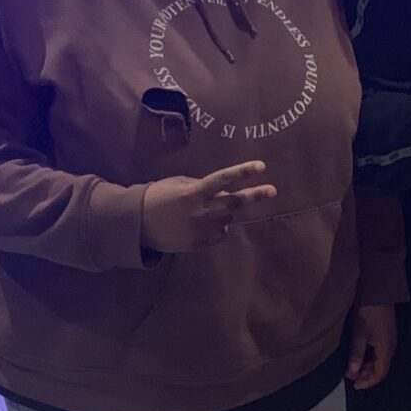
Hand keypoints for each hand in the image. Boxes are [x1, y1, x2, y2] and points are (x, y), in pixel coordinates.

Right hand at [141, 163, 275, 253]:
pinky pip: (220, 233)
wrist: (138, 224)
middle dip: (255, 195)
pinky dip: (217, 227)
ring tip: (208, 208)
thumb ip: (202, 186)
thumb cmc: (159, 197)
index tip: (261, 166)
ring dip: (226, 211)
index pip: (223, 179)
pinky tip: (201, 223)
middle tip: (272, 190)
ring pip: (228, 219)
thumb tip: (224, 191)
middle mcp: (200, 212)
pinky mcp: (200, 244)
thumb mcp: (179, 184)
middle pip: (235, 203)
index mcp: (194, 193)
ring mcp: (201, 230)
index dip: (243, 172)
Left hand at [346, 304, 396, 389]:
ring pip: (379, 360)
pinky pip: (378, 353)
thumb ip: (356, 355)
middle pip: (380, 368)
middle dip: (366, 375)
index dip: (368, 382)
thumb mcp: (359, 335)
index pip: (380, 373)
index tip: (355, 386)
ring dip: (366, 366)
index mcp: (386, 349)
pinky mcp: (385, 335)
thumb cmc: (368, 313)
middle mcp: (390, 347)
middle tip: (350, 377)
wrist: (378, 292)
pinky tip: (358, 357)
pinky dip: (368, 358)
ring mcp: (388, 340)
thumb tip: (352, 373)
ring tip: (351, 368)